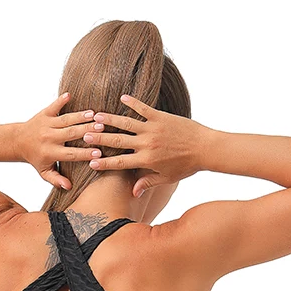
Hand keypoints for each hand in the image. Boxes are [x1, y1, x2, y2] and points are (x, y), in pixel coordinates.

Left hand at [16, 92, 99, 189]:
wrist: (19, 141)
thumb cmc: (36, 158)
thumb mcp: (44, 172)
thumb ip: (56, 180)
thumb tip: (69, 187)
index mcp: (50, 153)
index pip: (71, 154)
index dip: (85, 154)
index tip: (99, 153)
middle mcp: (49, 138)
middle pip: (71, 134)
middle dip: (87, 131)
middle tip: (102, 128)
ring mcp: (46, 124)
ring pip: (66, 119)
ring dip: (80, 116)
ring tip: (95, 114)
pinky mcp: (44, 113)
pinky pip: (54, 106)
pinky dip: (61, 100)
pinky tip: (70, 95)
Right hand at [83, 94, 204, 197]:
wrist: (205, 149)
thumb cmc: (186, 166)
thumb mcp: (166, 178)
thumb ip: (148, 183)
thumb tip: (133, 192)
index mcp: (146, 161)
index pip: (120, 163)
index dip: (104, 163)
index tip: (90, 162)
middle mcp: (147, 144)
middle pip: (118, 141)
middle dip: (100, 138)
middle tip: (84, 135)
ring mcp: (153, 129)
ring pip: (127, 123)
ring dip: (110, 119)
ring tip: (95, 116)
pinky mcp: (161, 117)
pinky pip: (144, 108)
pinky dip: (133, 103)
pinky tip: (122, 98)